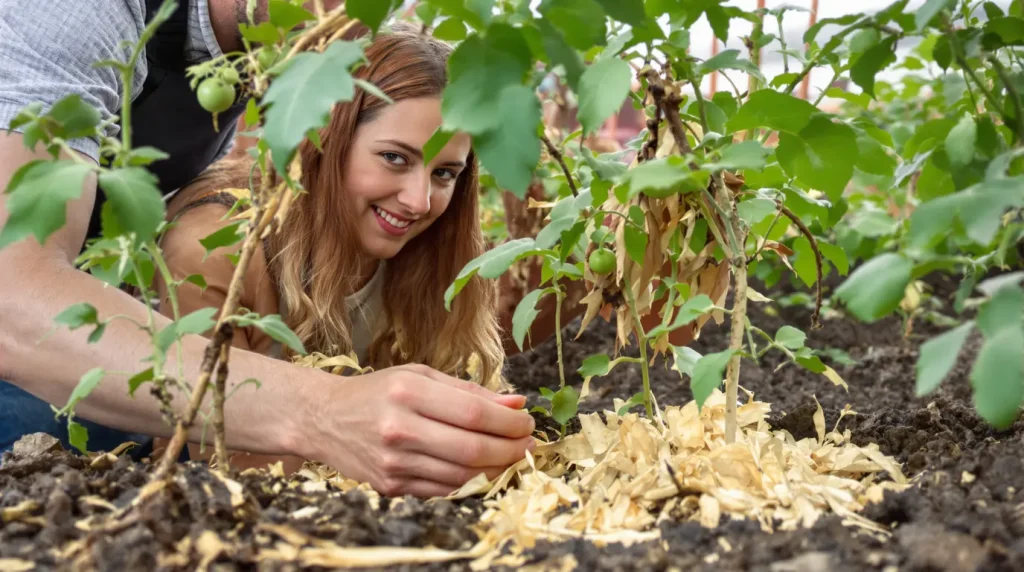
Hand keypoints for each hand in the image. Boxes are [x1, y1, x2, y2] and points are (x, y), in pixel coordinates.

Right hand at [298, 363, 535, 496]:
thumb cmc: (378, 392)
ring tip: (512, 457)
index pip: (475, 412)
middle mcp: (400, 428)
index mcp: (408, 392)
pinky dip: (470, 482)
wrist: (323, 419)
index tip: (527, 421)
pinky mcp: (390, 486)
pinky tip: (483, 470)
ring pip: (463, 475)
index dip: (509, 421)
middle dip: (511, 448)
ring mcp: (394, 462)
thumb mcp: (420, 376)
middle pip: (473, 448)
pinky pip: (444, 490)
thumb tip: (517, 403)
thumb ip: (469, 391)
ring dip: (497, 469)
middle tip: (528, 442)